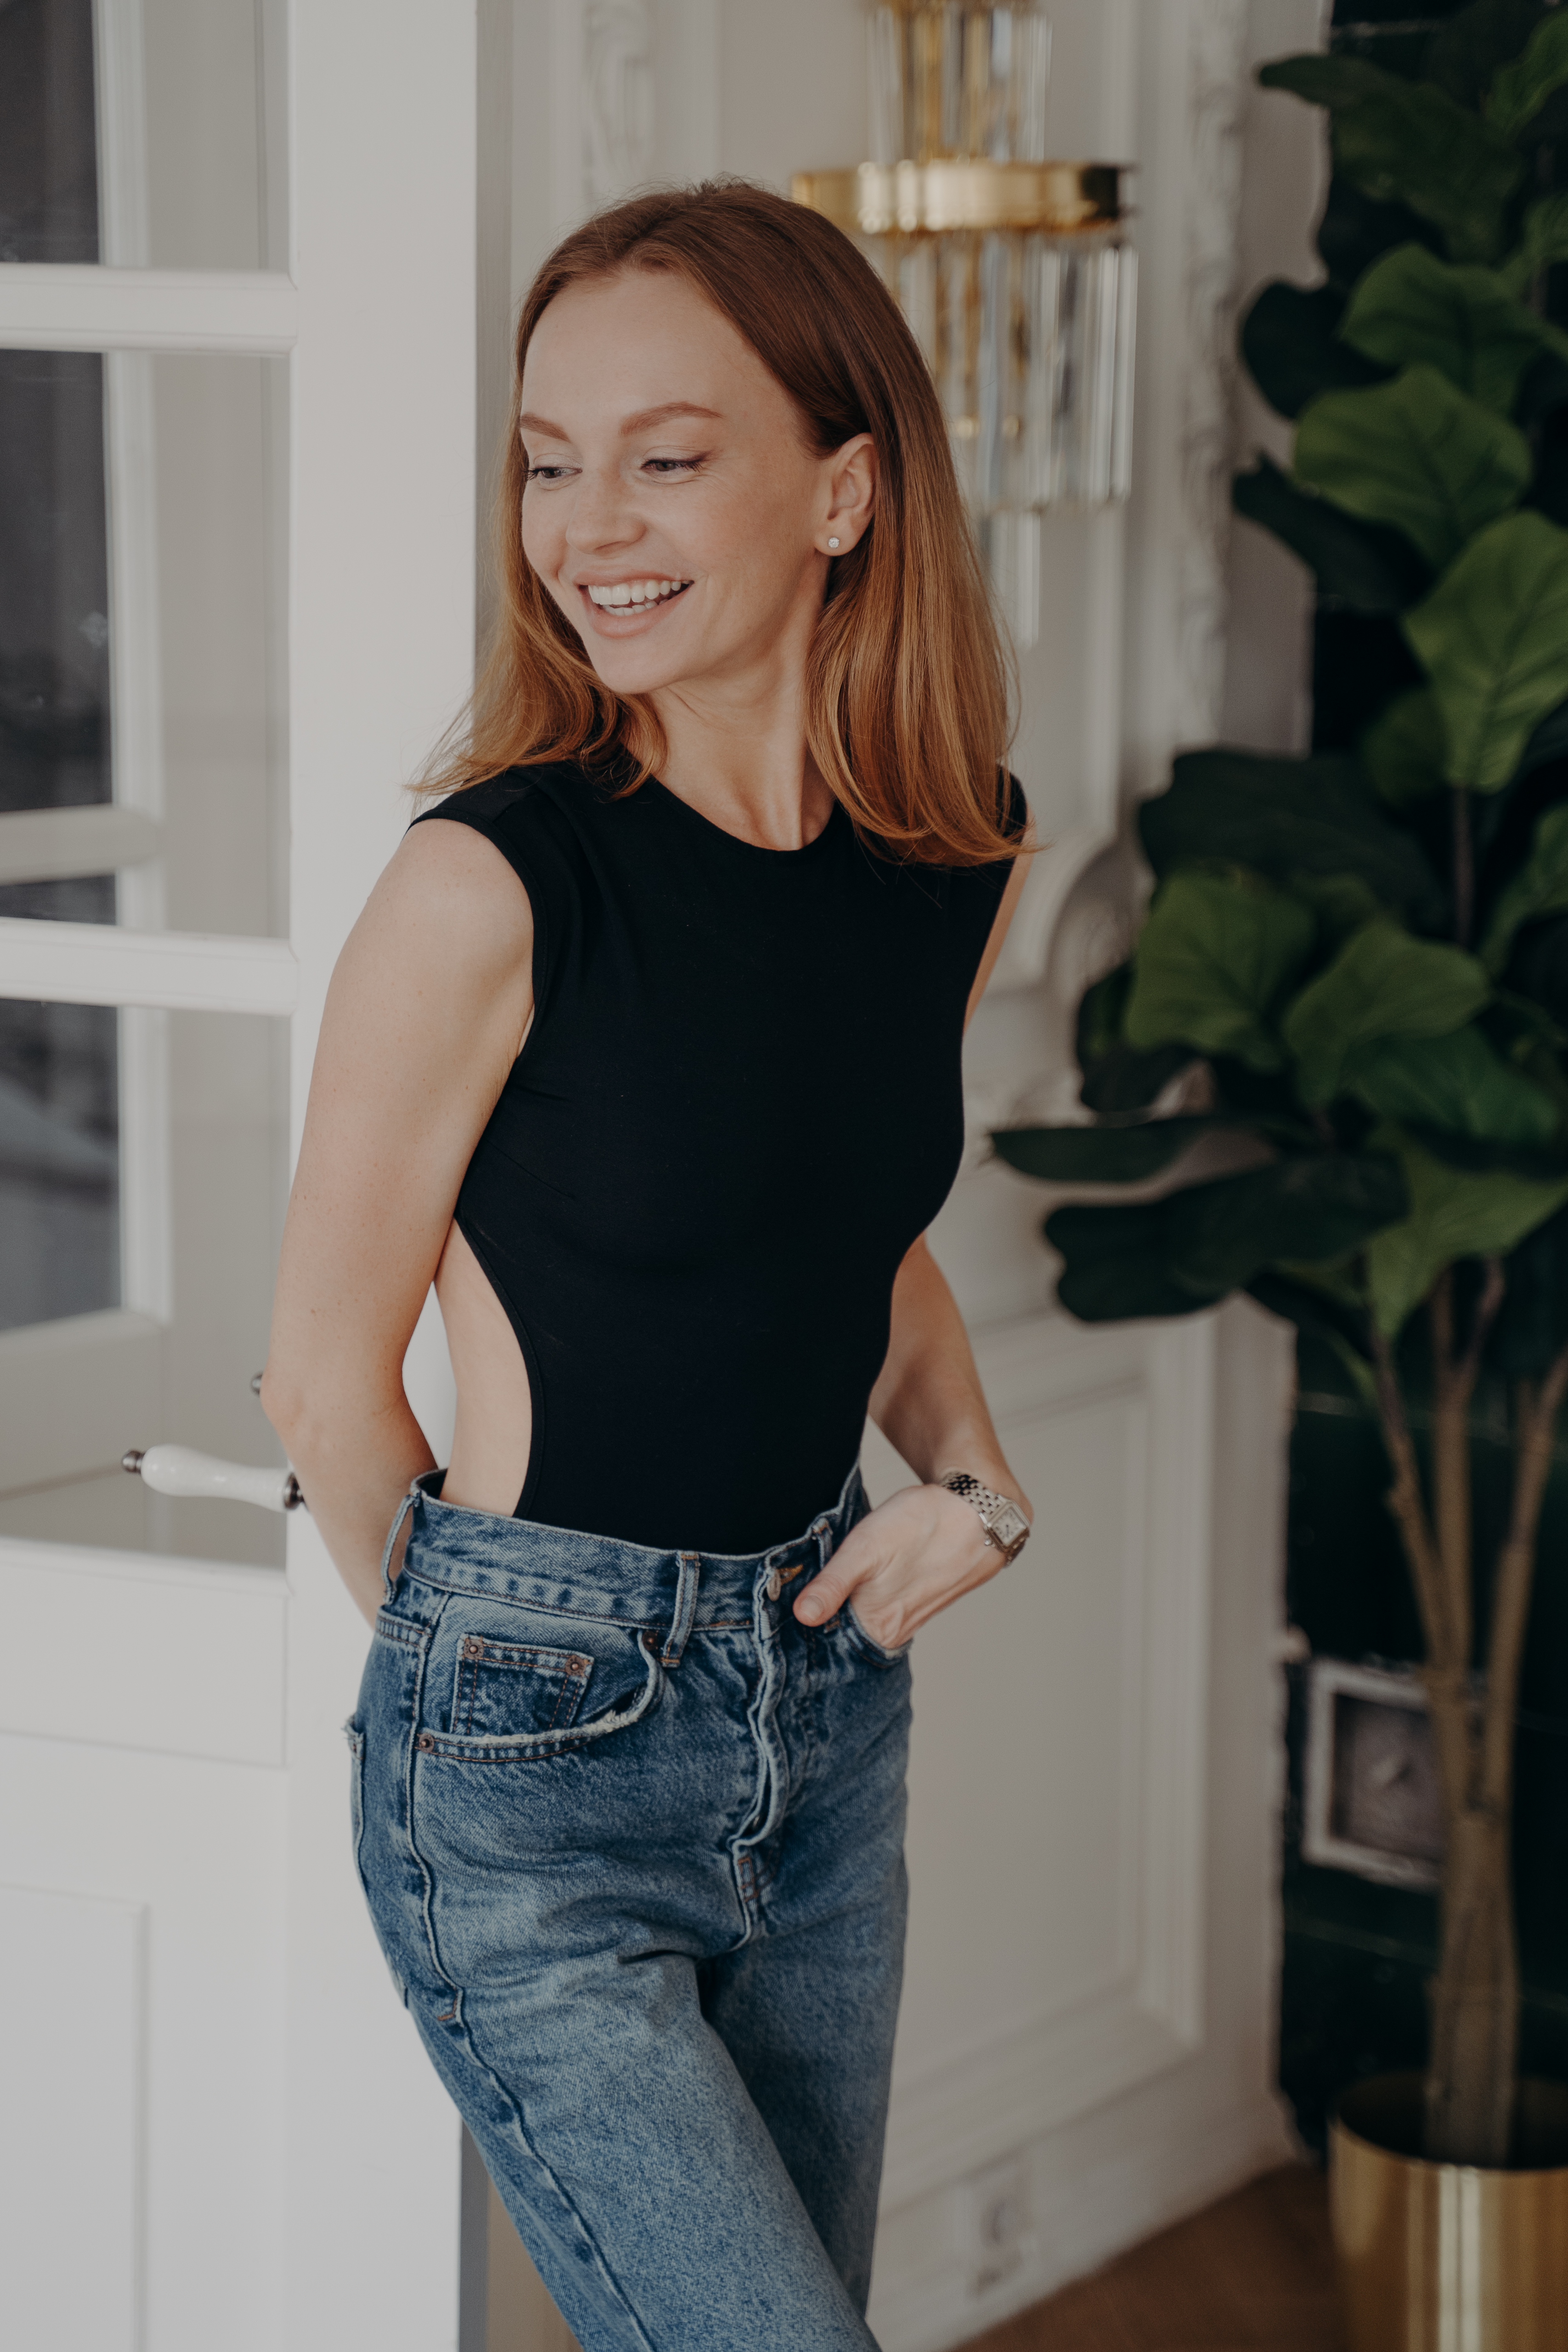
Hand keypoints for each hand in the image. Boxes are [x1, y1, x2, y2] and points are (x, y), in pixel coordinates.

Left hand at [793, 1481, 1017, 1649]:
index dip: (807, 1629)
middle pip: (847, 1634)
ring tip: (830, 1584)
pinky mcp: (922, 1602)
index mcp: (880, 1627)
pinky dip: (869, 1598)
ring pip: (866, 1620)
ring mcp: (912, 1618)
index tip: (787, 1610)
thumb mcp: (864, 1549)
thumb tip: (803, 1617)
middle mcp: (896, 1632)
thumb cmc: (921, 1524)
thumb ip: (832, 1585)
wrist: (977, 1509)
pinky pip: (885, 1608)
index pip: (830, 1645)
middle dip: (825, 1619)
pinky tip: (863, 1579)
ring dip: (846, 1606)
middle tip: (801, 1592)